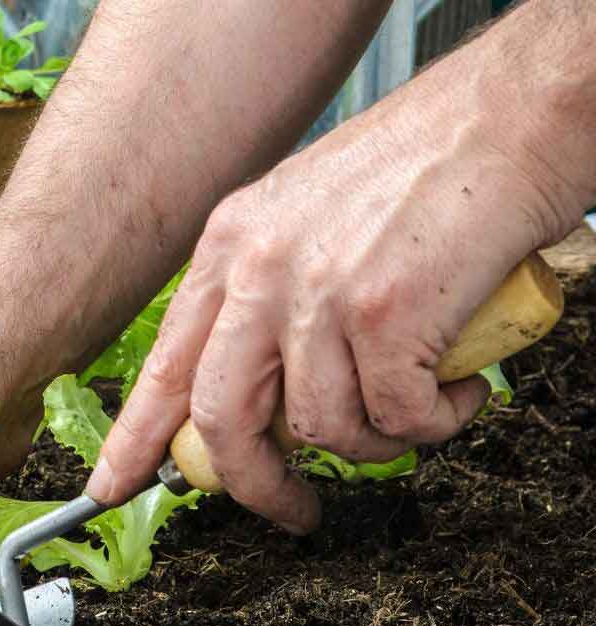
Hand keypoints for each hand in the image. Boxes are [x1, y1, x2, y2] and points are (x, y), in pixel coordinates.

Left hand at [83, 88, 575, 532]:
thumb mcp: (309, 217)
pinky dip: (435, 422)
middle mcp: (258, 268)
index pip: (165, 362)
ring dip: (377, 444)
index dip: (137, 436)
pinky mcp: (384, 314)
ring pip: (320, 429)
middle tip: (292, 510)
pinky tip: (459, 387)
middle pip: (220, 416)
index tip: (113, 485)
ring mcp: (317, 291)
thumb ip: (273, 292)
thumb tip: (268, 385)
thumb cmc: (430, 167)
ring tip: (419, 409)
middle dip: (253, 483)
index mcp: (229, 244)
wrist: (511, 115)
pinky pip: (396, 418)